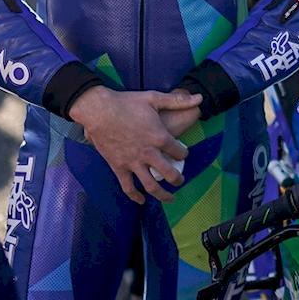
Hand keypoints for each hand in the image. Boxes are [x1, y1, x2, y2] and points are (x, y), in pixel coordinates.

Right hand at [68, 86, 203, 202]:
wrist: (98, 111)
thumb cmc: (126, 103)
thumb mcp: (154, 98)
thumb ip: (178, 100)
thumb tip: (200, 97)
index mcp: (159, 137)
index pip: (179, 152)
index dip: (184, 154)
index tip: (183, 154)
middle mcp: (148, 153)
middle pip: (169, 173)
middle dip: (178, 179)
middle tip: (180, 180)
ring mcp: (133, 162)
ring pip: (151, 185)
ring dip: (162, 195)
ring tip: (169, 198)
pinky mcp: (118, 167)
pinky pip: (128, 187)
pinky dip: (135, 196)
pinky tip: (141, 201)